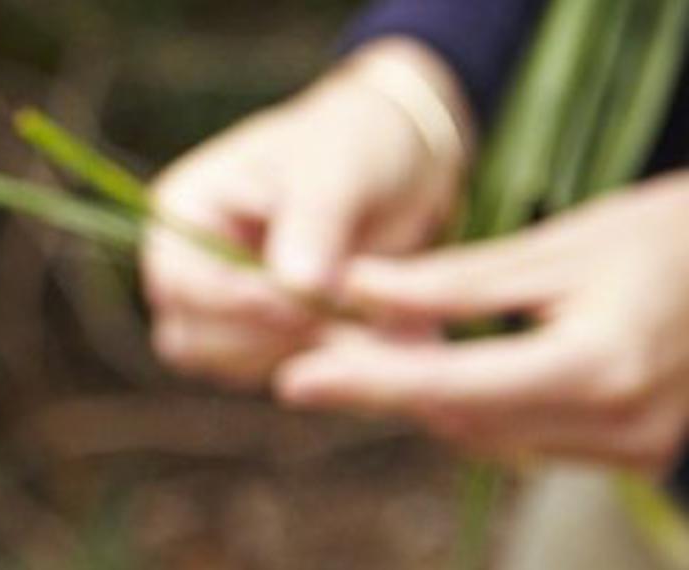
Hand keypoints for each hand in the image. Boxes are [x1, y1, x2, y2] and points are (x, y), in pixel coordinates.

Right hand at [142, 39, 467, 385]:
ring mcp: (223, 307)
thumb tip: (298, 288)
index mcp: (184, 212)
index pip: (181, 284)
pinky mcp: (265, 335)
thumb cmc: (355, 144)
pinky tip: (377, 334)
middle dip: (270, 339)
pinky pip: (277, 372)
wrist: (400, 161)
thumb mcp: (336, 169)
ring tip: (375, 328)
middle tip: (348, 323)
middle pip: (194, 341)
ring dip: (303, 357)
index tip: (306, 304)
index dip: (237, 302)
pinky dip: (328, 364)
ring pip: (235, 367)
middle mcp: (190, 266)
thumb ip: (313, 225)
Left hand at [277, 179, 688, 474]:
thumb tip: (351, 289)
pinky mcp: (633, 454)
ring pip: (486, 435)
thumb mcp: (557, 246)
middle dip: (389, 381)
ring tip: (390, 338)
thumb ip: (453, 280)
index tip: (292, 378)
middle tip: (327, 343)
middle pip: (461, 419)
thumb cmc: (666, 236)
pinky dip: (480, 403)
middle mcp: (616, 423)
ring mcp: (630, 448)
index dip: (365, 382)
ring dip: (432, 393)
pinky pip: (525, 438)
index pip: (452, 386)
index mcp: (597, 364)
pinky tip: (456, 360)